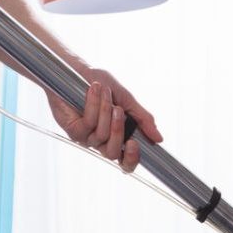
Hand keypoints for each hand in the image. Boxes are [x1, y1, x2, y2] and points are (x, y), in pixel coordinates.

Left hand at [48, 69, 162, 171]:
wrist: (77, 70)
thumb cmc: (101, 85)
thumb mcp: (127, 100)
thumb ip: (143, 120)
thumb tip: (159, 139)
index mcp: (116, 137)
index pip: (126, 162)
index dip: (132, 159)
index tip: (135, 143)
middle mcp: (101, 142)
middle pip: (113, 153)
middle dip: (117, 131)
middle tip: (118, 110)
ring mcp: (86, 137)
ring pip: (101, 135)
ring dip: (105, 110)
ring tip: (105, 91)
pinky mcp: (73, 130)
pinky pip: (88, 124)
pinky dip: (93, 105)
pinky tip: (93, 90)